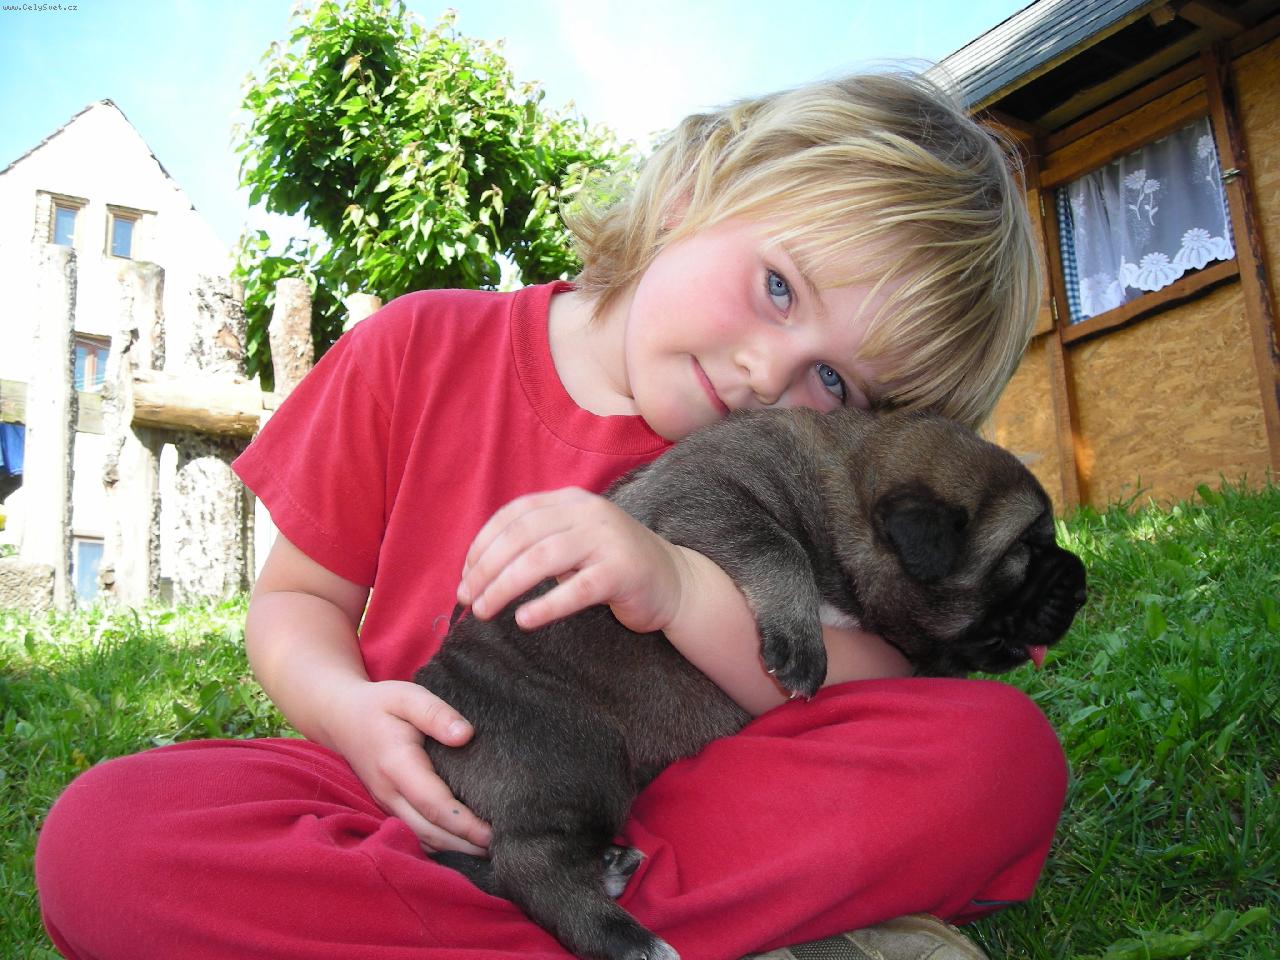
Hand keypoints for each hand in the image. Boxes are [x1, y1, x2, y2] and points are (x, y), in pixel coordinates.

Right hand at [326, 678, 492, 854]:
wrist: (341, 717)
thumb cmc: (380, 705)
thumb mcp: (408, 697)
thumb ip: (436, 714)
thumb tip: (465, 735)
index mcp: (397, 765)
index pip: (434, 804)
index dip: (464, 823)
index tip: (493, 833)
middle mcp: (389, 793)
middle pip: (430, 832)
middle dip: (465, 845)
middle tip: (503, 847)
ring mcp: (387, 804)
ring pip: (422, 838)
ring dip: (454, 850)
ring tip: (490, 850)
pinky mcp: (390, 807)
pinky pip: (415, 834)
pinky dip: (440, 844)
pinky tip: (465, 844)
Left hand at [456, 487, 692, 633]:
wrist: (675, 581)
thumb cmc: (612, 565)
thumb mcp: (573, 543)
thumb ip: (537, 542)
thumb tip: (478, 570)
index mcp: (570, 500)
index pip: (513, 515)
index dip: (482, 545)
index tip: (464, 576)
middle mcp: (587, 513)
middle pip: (521, 537)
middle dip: (486, 569)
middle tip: (467, 598)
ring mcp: (607, 539)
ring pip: (541, 559)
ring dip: (505, 587)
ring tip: (485, 611)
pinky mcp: (622, 572)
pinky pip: (576, 589)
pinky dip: (545, 605)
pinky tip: (524, 620)